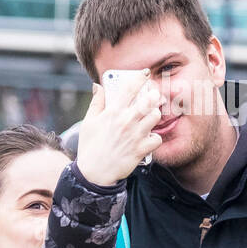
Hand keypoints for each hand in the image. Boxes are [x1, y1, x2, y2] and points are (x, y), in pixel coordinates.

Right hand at [74, 70, 162, 187]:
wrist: (94, 173)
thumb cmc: (90, 146)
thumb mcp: (89, 122)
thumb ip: (96, 102)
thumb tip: (97, 86)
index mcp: (112, 112)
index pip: (129, 88)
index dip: (140, 78)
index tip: (145, 73)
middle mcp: (126, 121)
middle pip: (148, 100)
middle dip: (153, 95)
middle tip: (153, 96)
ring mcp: (135, 135)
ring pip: (156, 116)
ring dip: (155, 115)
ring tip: (150, 117)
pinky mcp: (141, 150)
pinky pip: (157, 138)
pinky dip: (155, 138)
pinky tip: (149, 138)